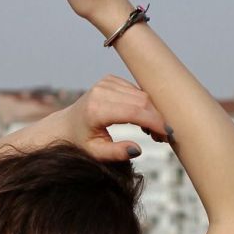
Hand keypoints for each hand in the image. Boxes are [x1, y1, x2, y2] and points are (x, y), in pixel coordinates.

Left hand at [54, 75, 172, 162]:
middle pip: (141, 101)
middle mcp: (101, 91)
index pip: (134, 112)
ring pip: (141, 95)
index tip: (168, 135)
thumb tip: (138, 150)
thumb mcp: (96, 153)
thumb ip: (116, 153)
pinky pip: (136, 90)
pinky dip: (144, 105)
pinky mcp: (110, 80)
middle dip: (157, 118)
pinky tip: (144, 120)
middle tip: (163, 137)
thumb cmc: (80, 142)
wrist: (65, 125)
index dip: (154, 122)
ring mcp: (106, 83)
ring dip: (153, 112)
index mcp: (96, 109)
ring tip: (154, 132)